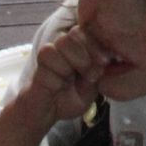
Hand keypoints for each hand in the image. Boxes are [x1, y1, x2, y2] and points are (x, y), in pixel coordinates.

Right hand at [0, 23, 113, 145]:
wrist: (46, 113)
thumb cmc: (70, 98)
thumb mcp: (92, 87)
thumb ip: (99, 71)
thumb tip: (108, 56)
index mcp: (81, 48)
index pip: (91, 31)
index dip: (99, 45)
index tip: (105, 63)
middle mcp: (65, 46)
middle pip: (77, 32)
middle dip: (88, 53)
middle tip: (91, 75)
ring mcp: (51, 53)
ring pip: (63, 42)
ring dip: (74, 62)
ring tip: (75, 80)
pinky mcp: (38, 64)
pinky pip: (48, 56)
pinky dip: (57, 72)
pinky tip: (59, 85)